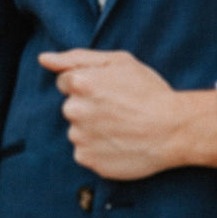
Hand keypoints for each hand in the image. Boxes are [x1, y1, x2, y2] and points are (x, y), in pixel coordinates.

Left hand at [39, 49, 216, 178]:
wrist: (172, 129)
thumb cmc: (148, 91)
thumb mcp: (119, 61)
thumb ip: (77, 57)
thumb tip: (44, 59)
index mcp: (80, 82)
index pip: (66, 80)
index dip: (89, 82)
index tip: (109, 88)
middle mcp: (75, 110)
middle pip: (71, 105)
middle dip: (88, 104)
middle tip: (118, 106)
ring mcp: (80, 137)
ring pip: (77, 129)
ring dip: (92, 127)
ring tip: (121, 125)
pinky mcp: (87, 160)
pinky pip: (84, 150)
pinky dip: (97, 147)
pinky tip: (119, 141)